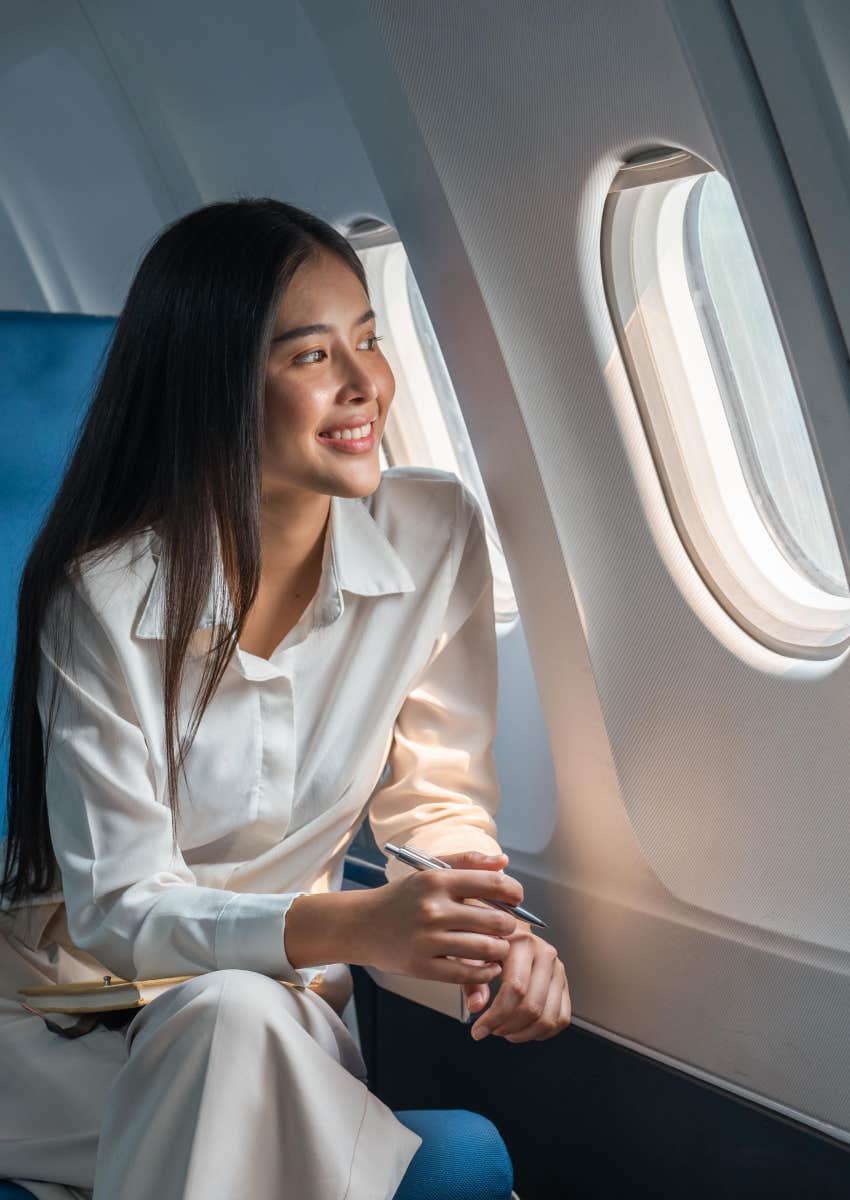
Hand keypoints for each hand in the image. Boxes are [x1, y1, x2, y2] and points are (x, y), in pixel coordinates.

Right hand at [360, 849, 522, 984]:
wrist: (362, 924)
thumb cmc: (402, 897)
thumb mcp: (430, 870)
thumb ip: (468, 862)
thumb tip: (504, 862)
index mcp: (437, 880)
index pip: (493, 884)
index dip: (514, 892)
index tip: (515, 899)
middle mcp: (434, 909)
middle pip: (496, 921)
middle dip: (510, 926)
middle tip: (507, 927)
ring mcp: (428, 940)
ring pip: (487, 949)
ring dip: (501, 950)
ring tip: (498, 947)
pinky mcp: (423, 966)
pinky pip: (468, 974)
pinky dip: (486, 972)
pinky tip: (487, 966)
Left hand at [460, 860, 571, 1042]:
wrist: (507, 931)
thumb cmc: (488, 942)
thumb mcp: (472, 954)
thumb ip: (472, 980)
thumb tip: (476, 1006)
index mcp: (523, 943)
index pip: (515, 989)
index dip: (496, 1016)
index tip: (479, 1030)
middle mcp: (545, 954)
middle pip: (532, 1006)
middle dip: (507, 1026)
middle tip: (491, 1030)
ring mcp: (558, 970)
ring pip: (547, 1017)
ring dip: (524, 1033)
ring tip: (504, 1030)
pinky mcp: (564, 984)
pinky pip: (561, 1018)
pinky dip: (541, 1032)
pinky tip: (523, 1030)